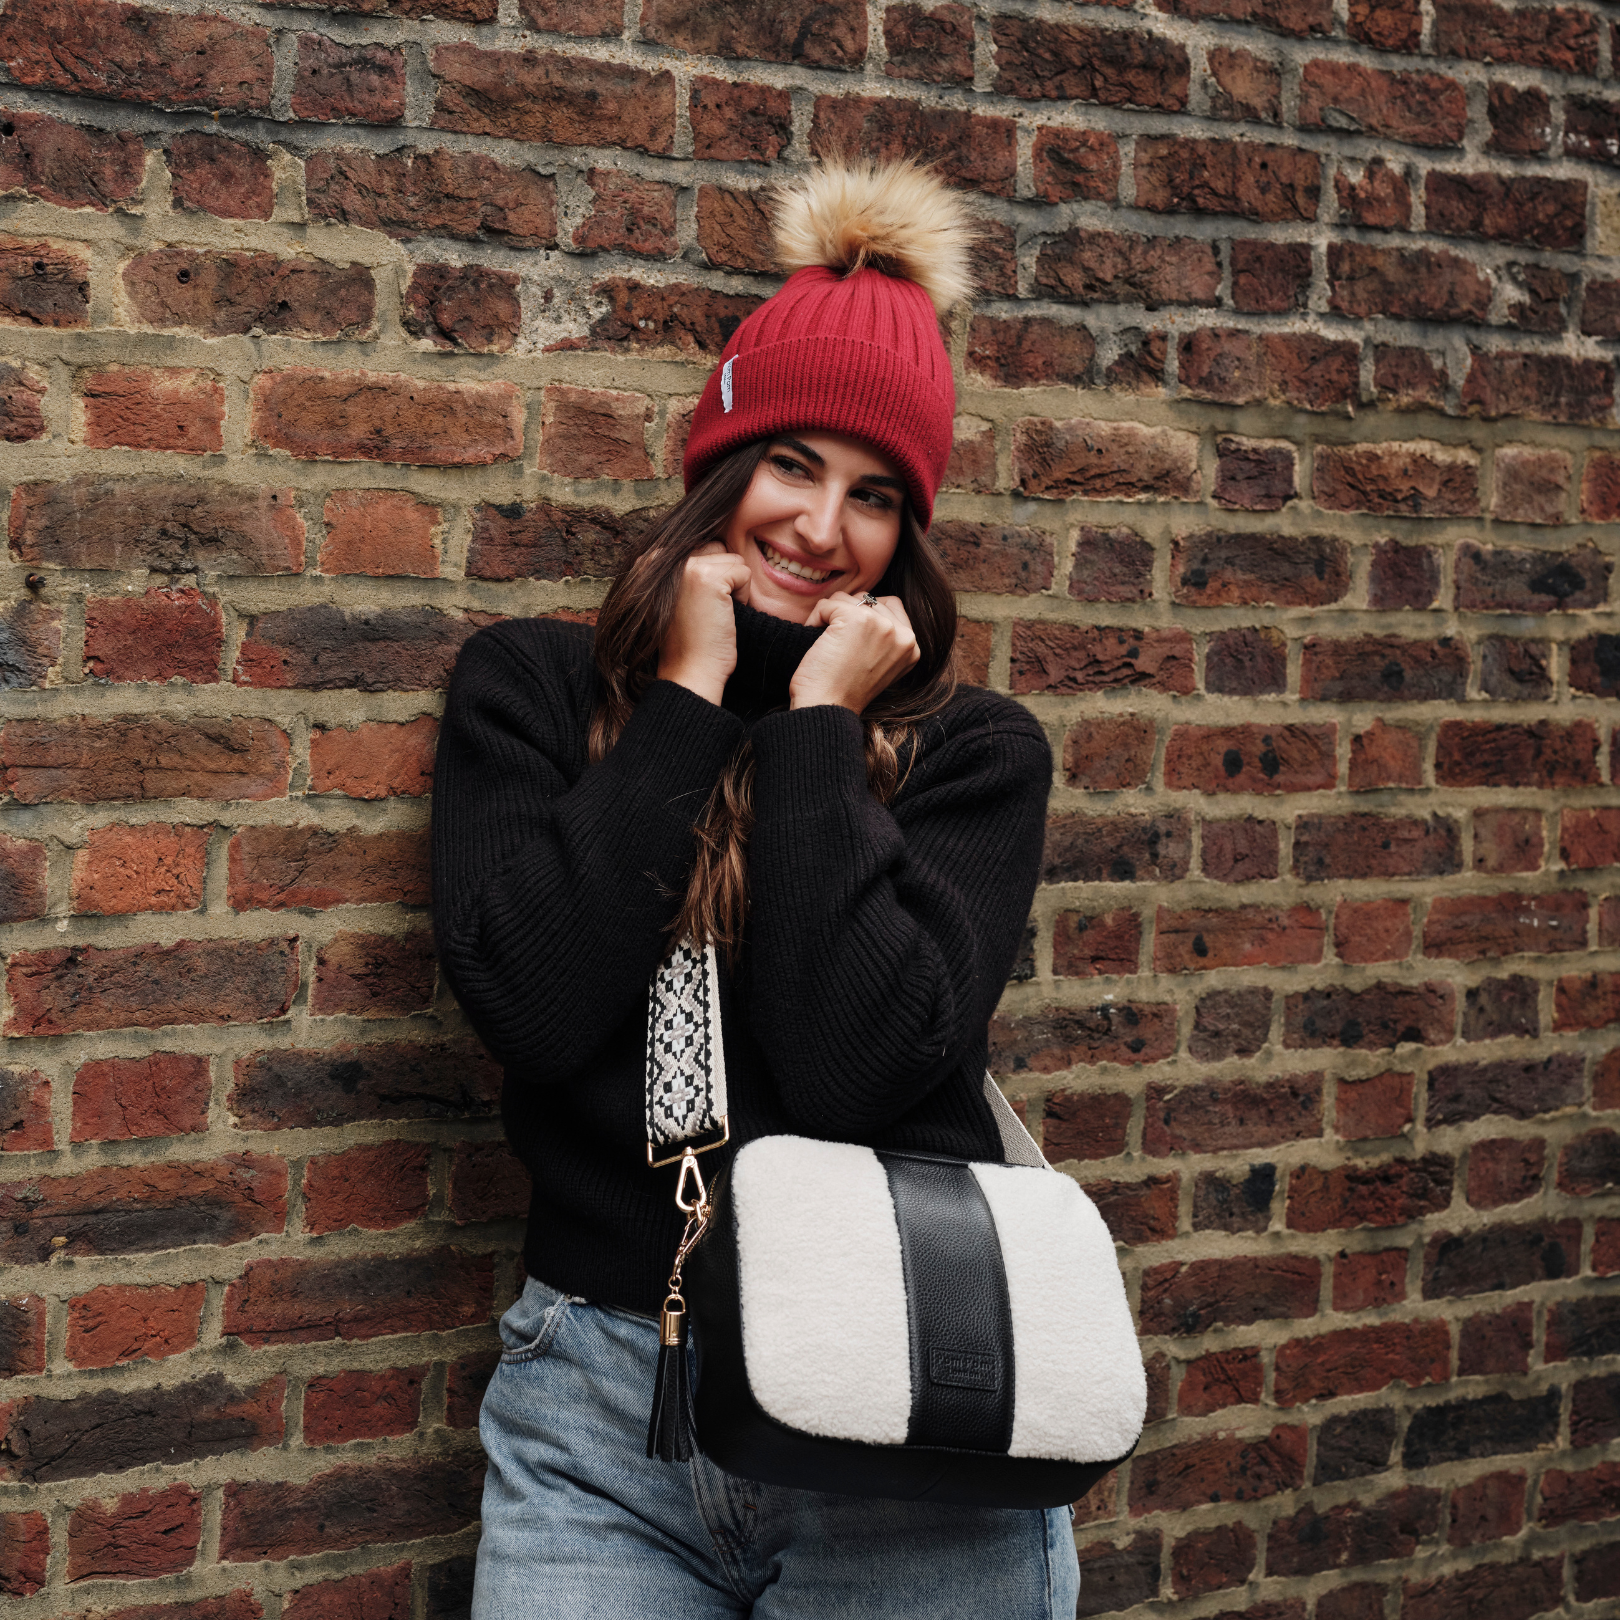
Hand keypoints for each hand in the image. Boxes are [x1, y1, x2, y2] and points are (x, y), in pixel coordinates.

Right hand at [657, 542, 751, 705]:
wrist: (689, 672)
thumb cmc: (688, 640)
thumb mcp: (676, 594)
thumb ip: (685, 566)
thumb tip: (715, 542)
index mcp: (649, 559)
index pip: (699, 547)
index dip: (710, 577)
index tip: (697, 605)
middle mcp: (661, 556)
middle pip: (715, 548)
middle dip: (722, 577)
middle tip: (708, 611)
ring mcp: (685, 565)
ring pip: (732, 559)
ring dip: (733, 587)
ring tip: (714, 613)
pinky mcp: (708, 577)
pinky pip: (743, 571)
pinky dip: (743, 596)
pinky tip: (723, 616)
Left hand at [789, 594, 919, 712]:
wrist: (826, 709)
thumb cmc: (845, 692)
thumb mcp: (880, 665)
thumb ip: (885, 638)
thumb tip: (867, 604)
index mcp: (913, 647)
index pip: (891, 605)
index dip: (864, 618)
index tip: (852, 645)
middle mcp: (904, 634)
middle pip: (869, 600)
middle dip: (846, 616)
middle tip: (838, 647)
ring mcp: (882, 625)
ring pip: (848, 599)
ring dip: (830, 618)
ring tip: (828, 646)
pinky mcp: (857, 619)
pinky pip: (828, 603)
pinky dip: (815, 619)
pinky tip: (817, 644)